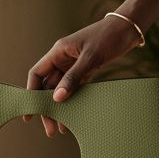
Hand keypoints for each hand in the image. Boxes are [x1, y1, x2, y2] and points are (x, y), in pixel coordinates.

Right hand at [24, 14, 143, 135]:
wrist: (128, 29)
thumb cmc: (108, 37)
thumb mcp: (90, 57)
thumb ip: (73, 77)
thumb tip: (58, 98)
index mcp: (58, 51)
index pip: (37, 74)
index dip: (31, 92)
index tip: (29, 112)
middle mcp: (63, 58)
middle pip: (48, 86)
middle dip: (48, 107)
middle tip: (50, 128)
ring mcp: (74, 64)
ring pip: (62, 89)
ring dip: (61, 107)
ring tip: (61, 128)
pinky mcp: (86, 69)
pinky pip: (75, 87)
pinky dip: (74, 101)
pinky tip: (74, 115)